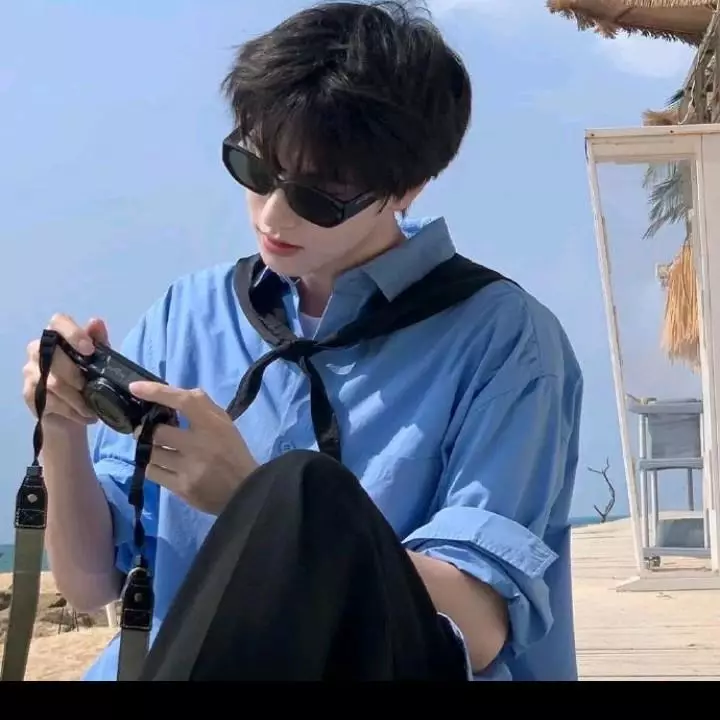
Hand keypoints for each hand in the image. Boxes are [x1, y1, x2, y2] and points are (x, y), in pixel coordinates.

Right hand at [22, 314, 109, 431]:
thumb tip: (95, 321)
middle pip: (55, 356)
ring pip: (54, 383)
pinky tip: (84, 415)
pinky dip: (72, 410)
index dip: (73, 333)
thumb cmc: (88, 378)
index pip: (58, 321)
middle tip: (90, 388)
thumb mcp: (100, 361)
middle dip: (76, 375)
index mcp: (57, 336)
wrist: (73, 412)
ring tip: (93, 409)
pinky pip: (51, 400)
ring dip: (78, 398)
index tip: (89, 350)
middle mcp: (38, 349)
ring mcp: (30, 371)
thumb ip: (99, 342)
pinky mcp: (29, 392)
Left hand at [129, 381, 258, 514]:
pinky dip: (154, 467)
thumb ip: (200, 406)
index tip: (136, 388)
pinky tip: (164, 467)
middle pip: (157, 431)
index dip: (157, 392)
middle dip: (148, 430)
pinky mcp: (181, 488)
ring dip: (150, 449)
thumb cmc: (232, 452)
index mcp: (214, 425)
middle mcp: (199, 445)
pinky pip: (152, 472)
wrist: (244, 491)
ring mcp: (189, 469)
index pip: (184, 401)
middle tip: (150, 431)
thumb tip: (169, 395)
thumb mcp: (224, 423)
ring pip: (151, 453)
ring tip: (159, 450)